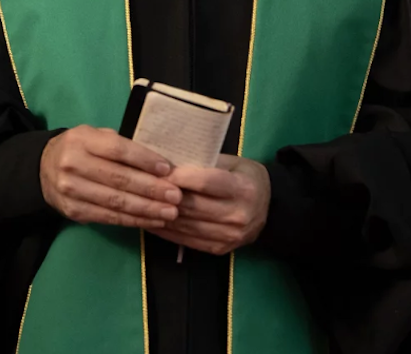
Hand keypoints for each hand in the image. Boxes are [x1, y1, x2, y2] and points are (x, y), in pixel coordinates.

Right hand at [40, 126, 182, 229]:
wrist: (43, 169)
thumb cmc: (81, 148)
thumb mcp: (95, 136)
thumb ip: (121, 146)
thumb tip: (159, 164)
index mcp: (82, 140)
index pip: (118, 150)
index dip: (144, 160)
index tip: (168, 169)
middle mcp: (73, 165)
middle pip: (119, 179)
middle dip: (151, 189)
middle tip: (176, 196)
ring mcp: (71, 191)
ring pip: (115, 202)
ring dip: (146, 209)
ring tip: (170, 212)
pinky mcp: (73, 212)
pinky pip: (108, 217)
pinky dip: (133, 220)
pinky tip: (152, 220)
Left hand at [151, 154, 268, 254]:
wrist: (269, 207)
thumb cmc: (245, 177)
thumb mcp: (232, 162)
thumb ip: (206, 163)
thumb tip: (169, 161)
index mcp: (243, 188)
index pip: (206, 182)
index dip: (180, 177)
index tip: (159, 170)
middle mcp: (238, 215)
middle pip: (193, 206)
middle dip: (164, 196)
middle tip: (142, 186)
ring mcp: (229, 236)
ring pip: (186, 225)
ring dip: (161, 215)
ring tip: (141, 204)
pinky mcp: (219, 249)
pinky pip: (187, 241)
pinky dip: (166, 231)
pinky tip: (151, 220)